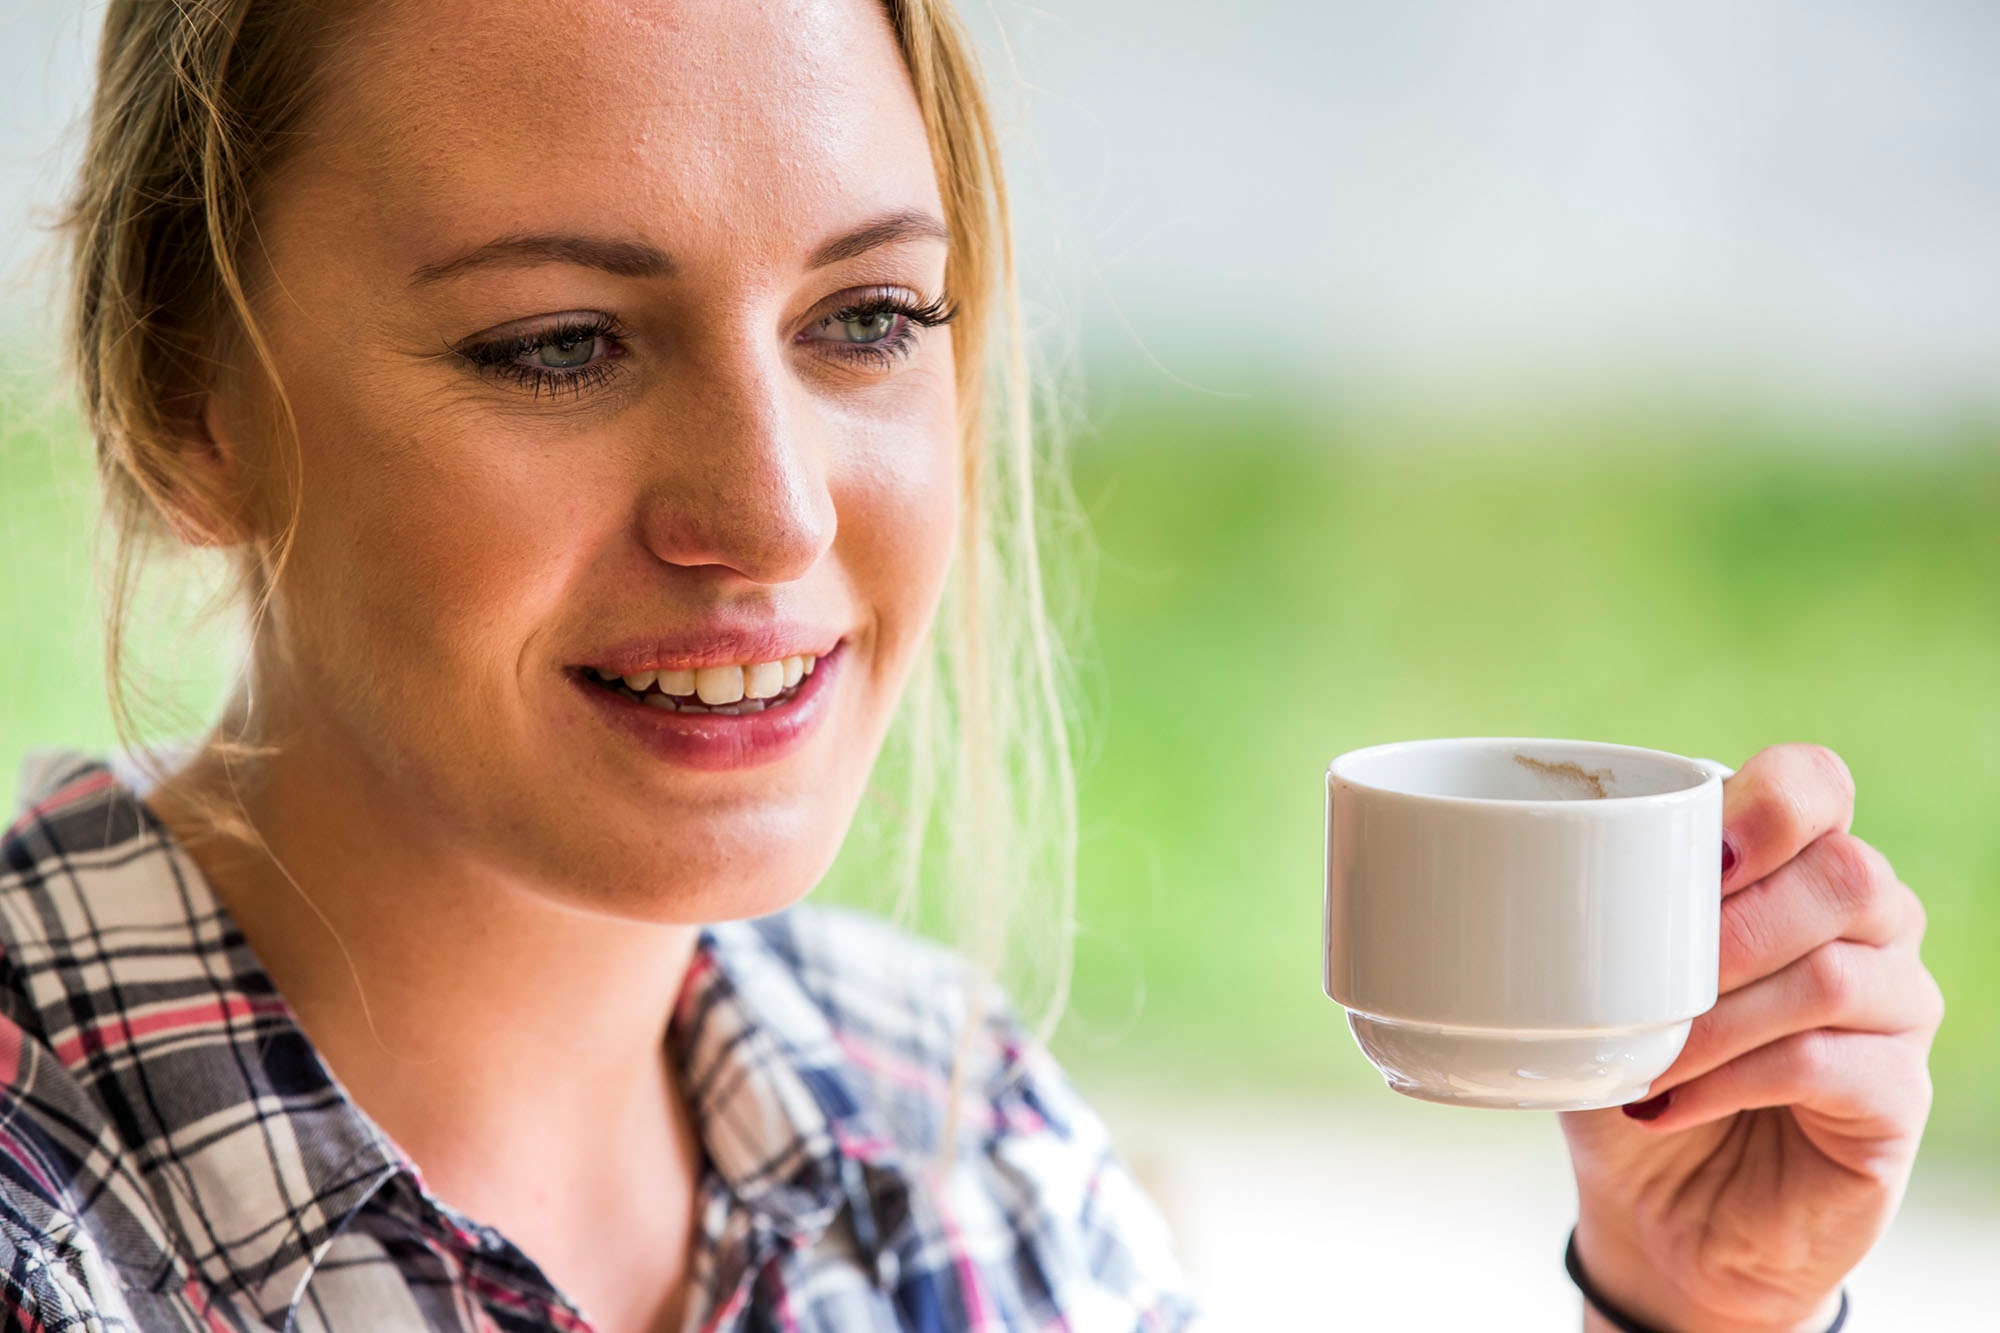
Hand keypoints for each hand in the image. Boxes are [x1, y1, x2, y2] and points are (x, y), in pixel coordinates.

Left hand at [1558, 745, 1943, 1332]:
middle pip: (1846, 875)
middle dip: (1737, 925)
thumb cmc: (1628, 1075)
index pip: (1817, 784)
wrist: (1663, 1215)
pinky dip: (1733, 1080)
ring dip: (1719, 1016)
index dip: (1771, 801)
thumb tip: (1502, 870)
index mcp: (1788, 867)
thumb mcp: (1590, 986)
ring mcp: (1893, 1010)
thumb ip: (1580, 918)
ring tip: (1649, 1058)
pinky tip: (1670, 1101)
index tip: (1702, 853)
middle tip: (1656, 976)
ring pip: (1837, 974)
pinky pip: (1830, 1065)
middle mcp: (1864, 926)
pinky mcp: (1895, 1098)